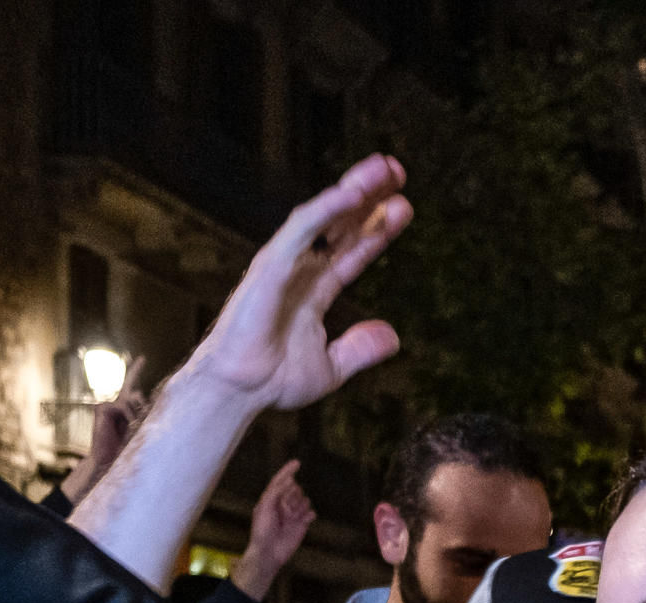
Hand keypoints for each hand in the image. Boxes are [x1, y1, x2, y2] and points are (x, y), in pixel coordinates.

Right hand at [65, 358, 148, 505]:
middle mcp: (115, 404)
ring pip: (129, 398)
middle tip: (142, 384)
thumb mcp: (138, 431)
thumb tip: (148, 403)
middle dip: (139, 387)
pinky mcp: (101, 409)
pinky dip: (129, 414)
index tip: (142, 358)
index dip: (135, 371)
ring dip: (137, 412)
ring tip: (136, 425)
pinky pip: (122, 406)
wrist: (107, 461)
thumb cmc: (124, 450)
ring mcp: (106, 406)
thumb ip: (142, 416)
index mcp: (124, 409)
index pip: (130, 386)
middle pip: (131, 388)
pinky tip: (131, 423)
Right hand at [180, 156, 410, 418]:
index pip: (352, 250)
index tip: (403, 206)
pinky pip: (301, 229)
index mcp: (315, 289)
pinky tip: (353, 193)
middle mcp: (301, 269)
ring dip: (354, 190)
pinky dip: (327, 209)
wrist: (241, 391)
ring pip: (324, 216)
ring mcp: (286, 263)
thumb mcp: (331, 367)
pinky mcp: (271, 264)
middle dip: (370, 197)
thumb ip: (360, 349)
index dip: (377, 228)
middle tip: (398, 171)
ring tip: (384, 168)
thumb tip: (393, 337)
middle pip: (341, 224)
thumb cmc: (273, 379)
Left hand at [233, 459, 317, 600]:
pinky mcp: (301, 525)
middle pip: (295, 489)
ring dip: (299, 505)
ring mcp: (293, 515)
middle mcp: (282, 505)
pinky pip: (311, 514)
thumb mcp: (265, 507)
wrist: (269, 552)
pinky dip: (309, 514)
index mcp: (271, 499)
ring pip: (304, 500)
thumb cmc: (262, 530)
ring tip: (291, 517)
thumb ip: (276, 491)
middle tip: (285, 510)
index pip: (280, 480)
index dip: (288, 471)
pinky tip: (302, 519)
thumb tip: (290, 480)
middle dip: (292, 496)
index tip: (297, 462)